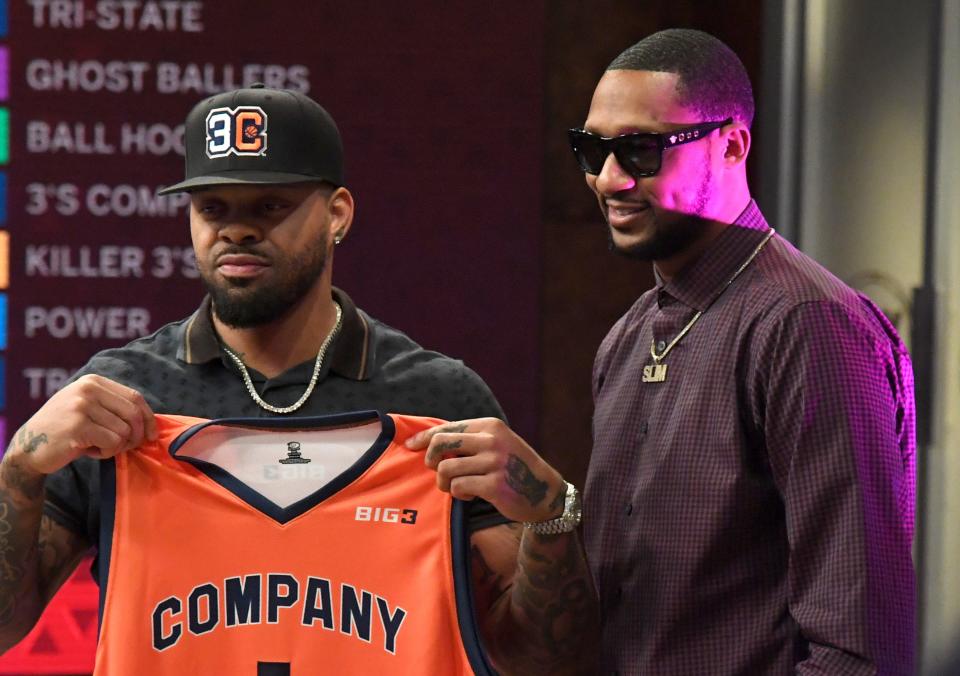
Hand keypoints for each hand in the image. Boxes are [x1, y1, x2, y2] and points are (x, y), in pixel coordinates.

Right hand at [7, 374, 156, 475]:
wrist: (28, 447)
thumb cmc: (66, 430)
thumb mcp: (89, 409)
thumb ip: (115, 409)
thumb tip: (152, 421)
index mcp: (94, 382)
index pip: (135, 397)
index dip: (149, 418)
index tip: (152, 435)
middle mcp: (88, 389)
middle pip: (133, 414)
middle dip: (137, 435)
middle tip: (125, 446)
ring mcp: (82, 406)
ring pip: (124, 431)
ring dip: (117, 446)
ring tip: (97, 446)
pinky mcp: (79, 426)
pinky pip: (113, 442)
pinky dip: (107, 452)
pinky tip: (90, 451)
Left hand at [405, 417, 565, 523]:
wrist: (545, 492)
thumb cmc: (514, 467)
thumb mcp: (497, 443)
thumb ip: (470, 439)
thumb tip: (430, 440)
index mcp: (490, 426)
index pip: (447, 428)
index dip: (423, 437)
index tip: (409, 445)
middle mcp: (491, 440)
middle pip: (441, 444)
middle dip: (431, 459)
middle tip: (436, 470)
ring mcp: (493, 462)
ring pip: (446, 469)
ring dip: (445, 482)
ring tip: (456, 486)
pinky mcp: (494, 485)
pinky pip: (458, 488)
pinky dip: (459, 493)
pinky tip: (471, 494)